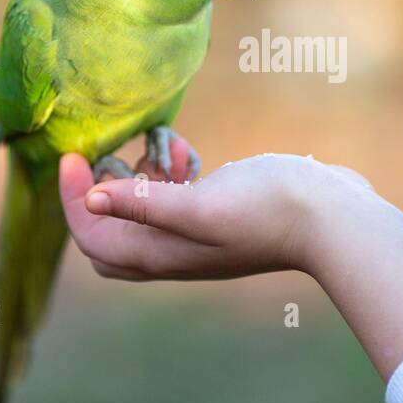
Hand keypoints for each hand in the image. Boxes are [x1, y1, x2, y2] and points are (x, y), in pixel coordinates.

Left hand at [59, 150, 402, 378]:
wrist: (332, 218)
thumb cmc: (266, 210)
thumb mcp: (197, 204)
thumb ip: (142, 203)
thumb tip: (88, 201)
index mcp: (157, 254)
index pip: (89, 235)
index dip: (70, 197)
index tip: (73, 154)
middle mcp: (170, 250)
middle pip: (107, 231)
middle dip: (101, 190)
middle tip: (117, 155)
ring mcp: (195, 234)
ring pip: (141, 208)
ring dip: (142, 174)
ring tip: (169, 148)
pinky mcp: (217, 214)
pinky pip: (173, 197)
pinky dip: (171, 173)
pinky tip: (190, 154)